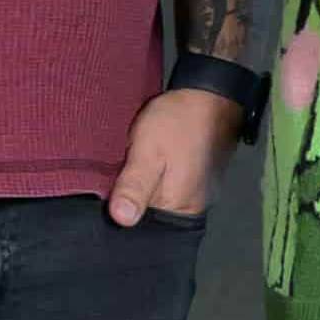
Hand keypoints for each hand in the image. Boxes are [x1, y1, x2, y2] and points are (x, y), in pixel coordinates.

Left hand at [105, 83, 248, 226]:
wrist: (212, 93)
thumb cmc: (177, 122)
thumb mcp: (148, 150)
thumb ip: (134, 186)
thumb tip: (121, 221)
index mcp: (180, 207)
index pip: (143, 226)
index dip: (123, 211)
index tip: (107, 195)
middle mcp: (194, 207)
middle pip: (154, 216)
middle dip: (134, 201)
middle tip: (117, 178)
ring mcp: (201, 194)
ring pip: (162, 202)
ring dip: (145, 191)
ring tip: (129, 172)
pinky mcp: (201, 179)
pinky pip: (172, 190)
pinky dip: (158, 182)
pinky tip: (149, 167)